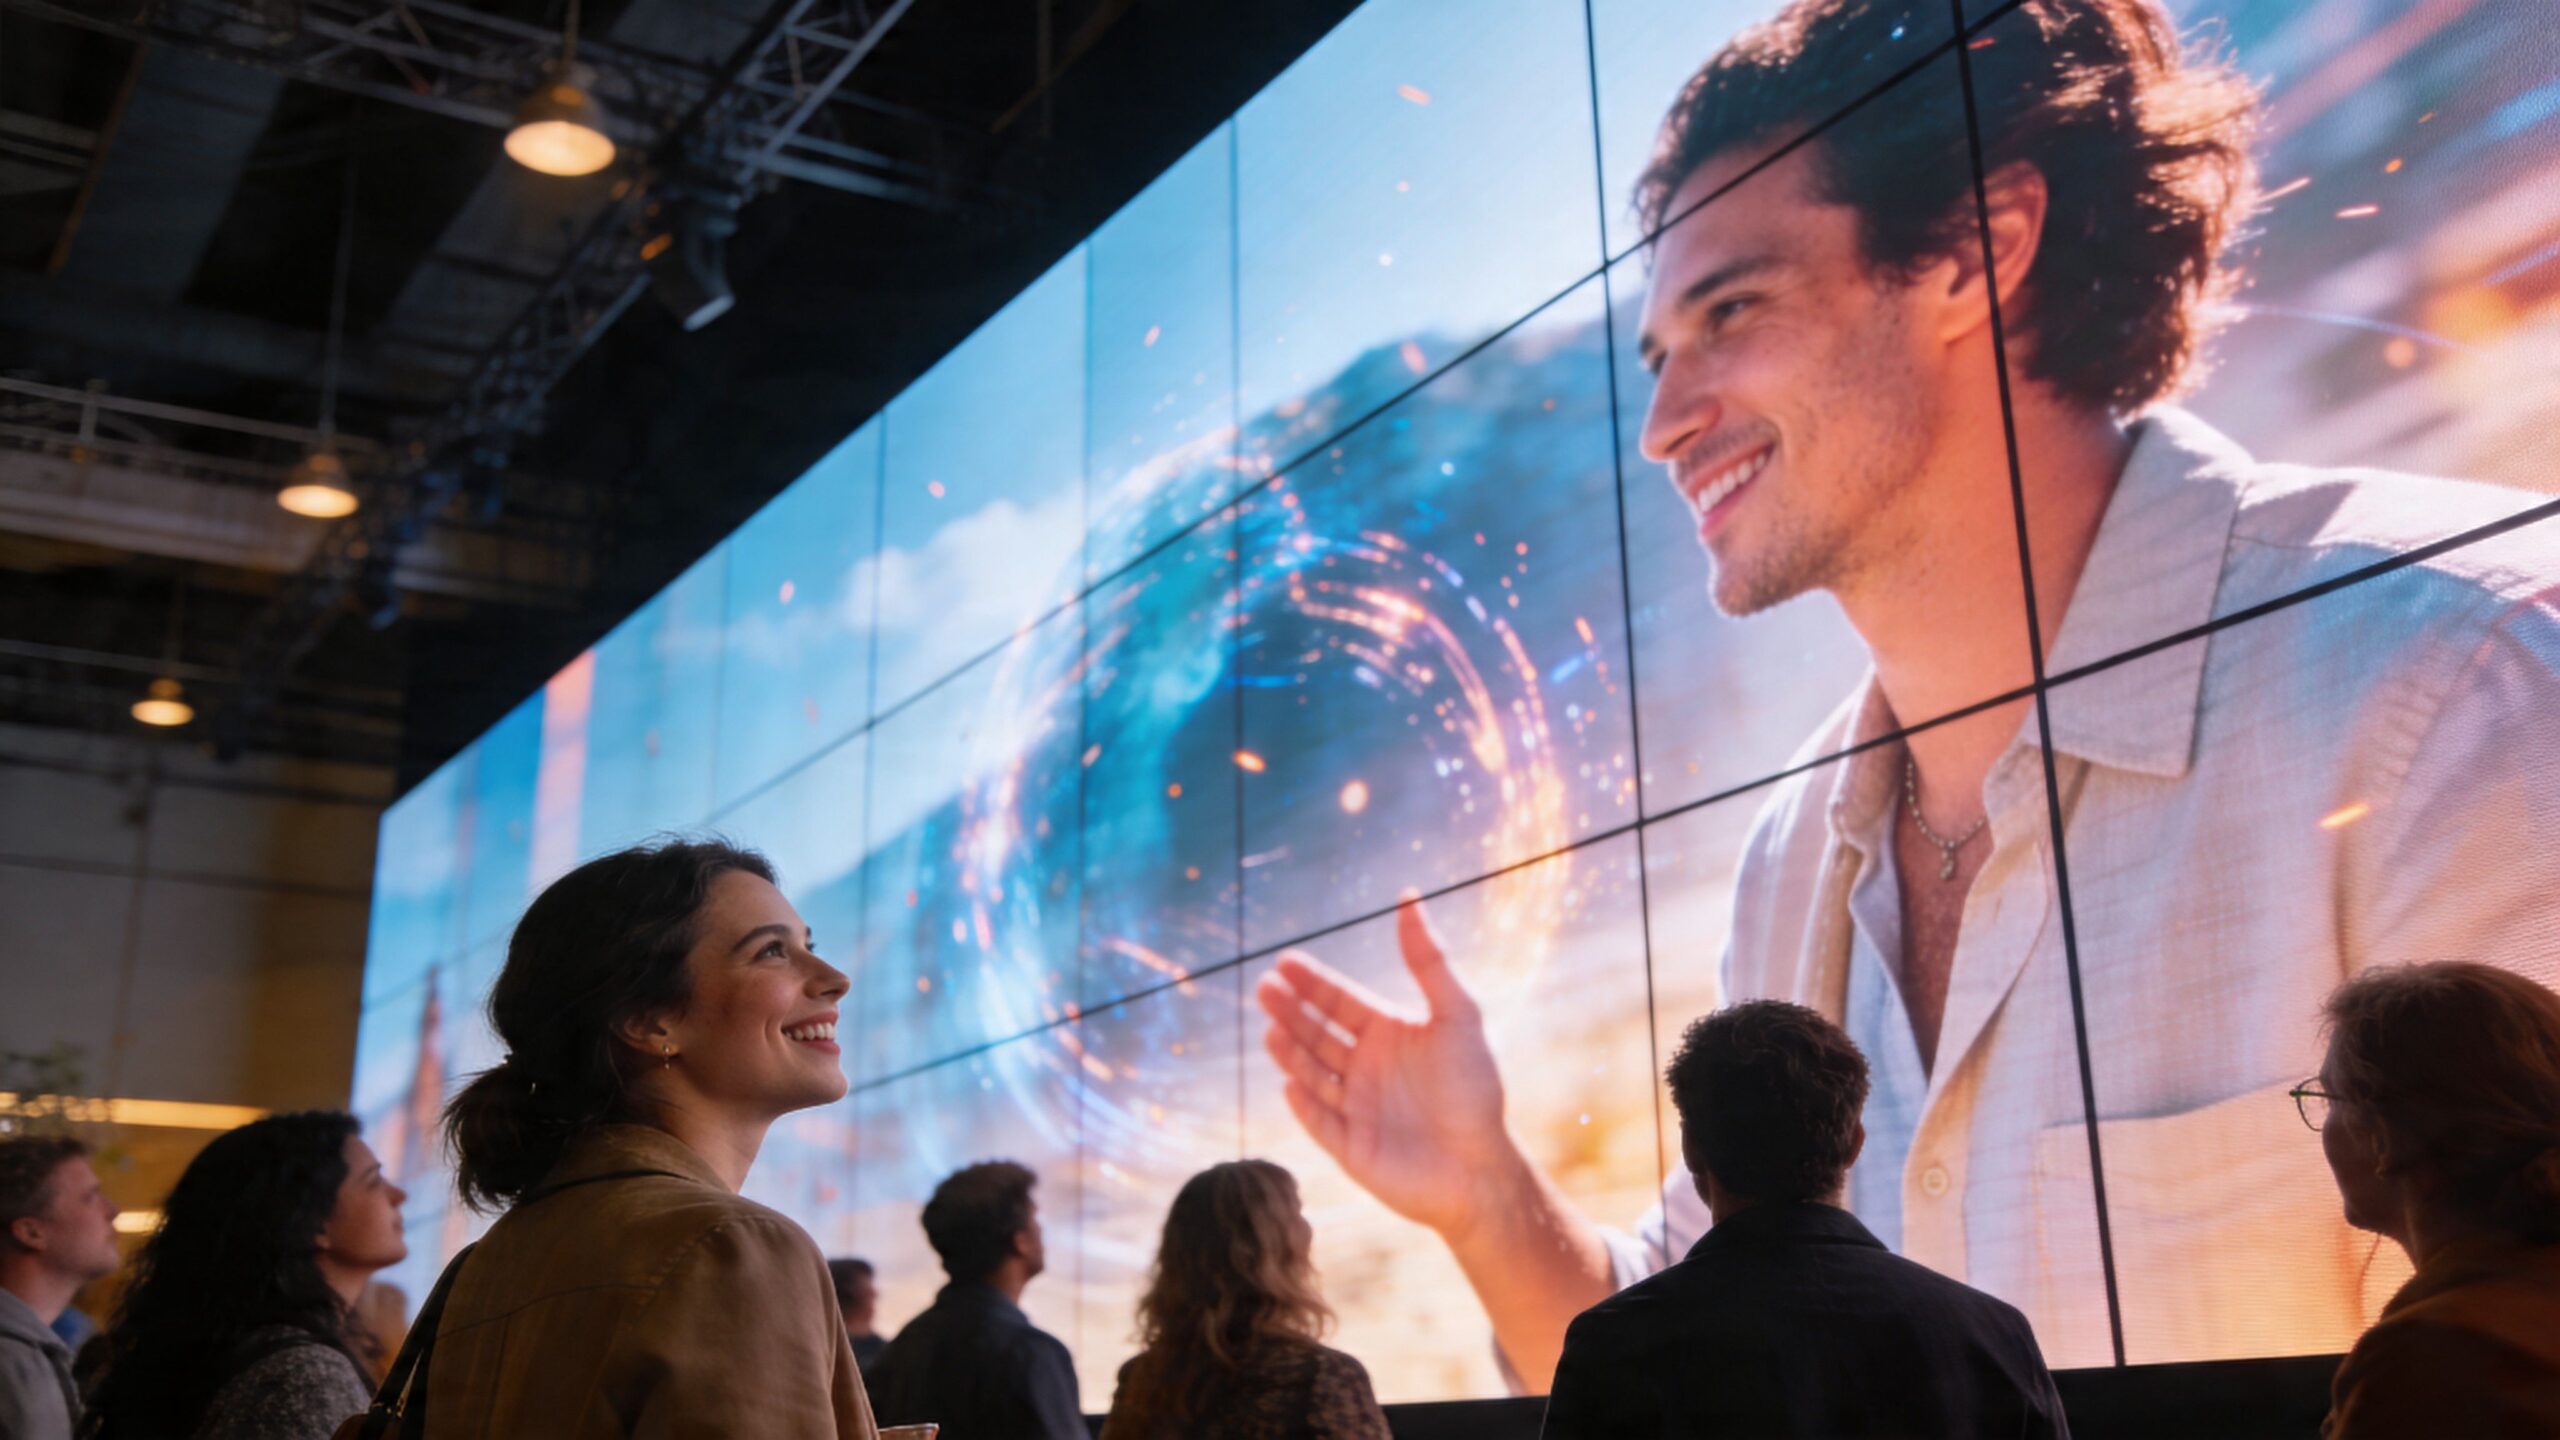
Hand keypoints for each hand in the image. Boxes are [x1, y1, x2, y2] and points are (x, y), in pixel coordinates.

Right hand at [1256, 896, 1522, 1237]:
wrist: (1481, 1168)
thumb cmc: (1475, 1089)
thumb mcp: (1457, 1014)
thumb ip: (1429, 960)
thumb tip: (1410, 897)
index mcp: (1390, 1034)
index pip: (1341, 1002)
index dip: (1313, 982)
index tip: (1285, 961)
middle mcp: (1368, 1068)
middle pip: (1318, 1032)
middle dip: (1291, 1011)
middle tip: (1265, 988)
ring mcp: (1356, 1107)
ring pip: (1311, 1072)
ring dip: (1290, 1050)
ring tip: (1271, 1028)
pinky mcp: (1349, 1147)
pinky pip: (1317, 1121)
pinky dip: (1302, 1102)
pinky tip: (1289, 1081)